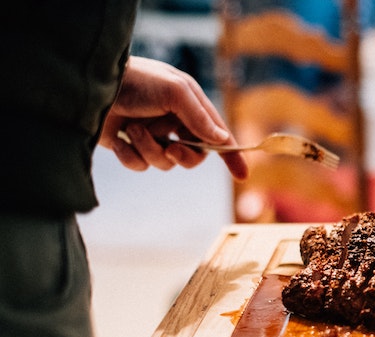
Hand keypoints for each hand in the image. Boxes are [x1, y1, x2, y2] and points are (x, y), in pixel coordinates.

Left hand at [98, 56, 247, 179]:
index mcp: (190, 106)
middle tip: (171, 148)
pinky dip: (130, 155)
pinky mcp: (130, 146)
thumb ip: (200, 117)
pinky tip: (118, 139)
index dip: (231, 154)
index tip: (241, 175)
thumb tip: (221, 139)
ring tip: (132, 130)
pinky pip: (140, 165)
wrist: (91, 86)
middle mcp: (173, 122)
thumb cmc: (136, 81)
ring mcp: (151, 135)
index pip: (217, 135)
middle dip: (183, 155)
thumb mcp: (175, 93)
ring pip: (164, 162)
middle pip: (193, 155)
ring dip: (149, 149)